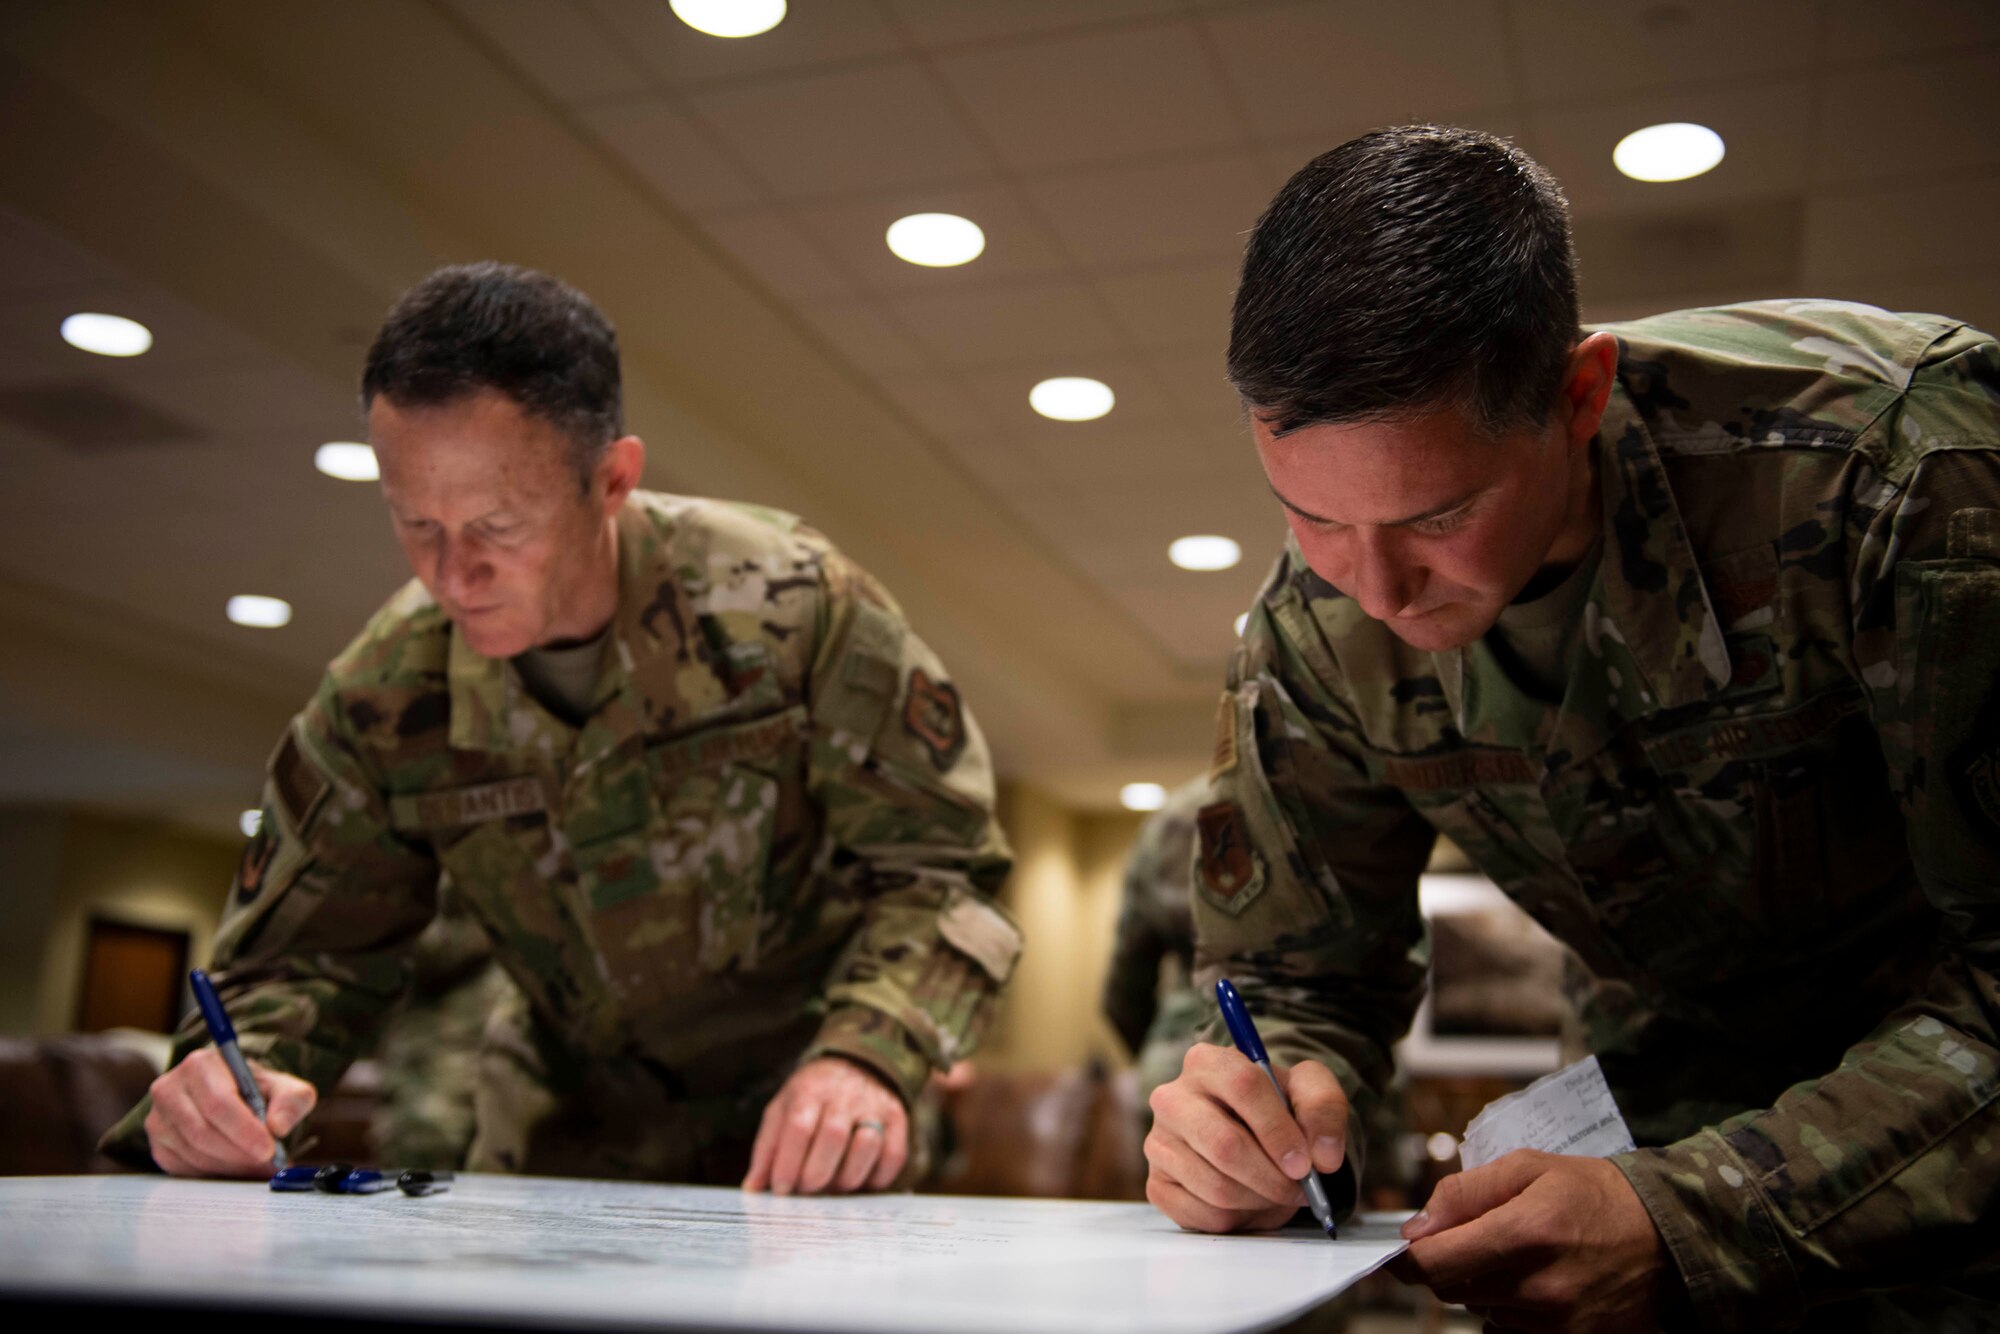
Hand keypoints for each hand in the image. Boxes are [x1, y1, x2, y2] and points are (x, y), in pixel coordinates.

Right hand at [144, 1047, 315, 1177]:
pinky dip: (213, 1173)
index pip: (218, 1102)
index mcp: (201, 1064)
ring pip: (193, 1152)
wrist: (234, 1098)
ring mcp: (158, 1117)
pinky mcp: (158, 1144)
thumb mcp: (286, 1088)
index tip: (269, 1149)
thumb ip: (291, 1102)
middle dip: (239, 1153)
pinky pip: (182, 1168)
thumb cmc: (258, 1091)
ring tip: (257, 1166)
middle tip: (267, 1164)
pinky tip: (235, 1166)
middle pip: (202, 1132)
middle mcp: (170, 1088)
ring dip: (229, 1165)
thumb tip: (278, 1126)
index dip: (244, 1130)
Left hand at [742, 1057, 907, 1195]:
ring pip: (867, 1146)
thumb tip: (753, 1188)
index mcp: (809, 1091)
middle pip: (833, 1137)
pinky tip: (860, 1181)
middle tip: (806, 1190)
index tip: (781, 1189)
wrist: (856, 1064)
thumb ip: (768, 1148)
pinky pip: (894, 1155)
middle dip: (816, 1174)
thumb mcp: (782, 1110)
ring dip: (847, 1178)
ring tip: (832, 1186)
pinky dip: (877, 1177)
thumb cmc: (811, 1097)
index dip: (788, 1163)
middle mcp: (844, 1095)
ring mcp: (874, 1105)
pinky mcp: (898, 1118)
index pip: (799, 1127)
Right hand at [1144, 1042, 1347, 1232]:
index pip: (1243, 1087)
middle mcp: (1172, 1098)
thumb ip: (1324, 1109)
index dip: (1278, 1130)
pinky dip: (1237, 1219)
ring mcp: (1159, 1142)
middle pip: (1225, 1145)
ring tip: (1276, 1192)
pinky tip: (1248, 1202)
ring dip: (1260, 1200)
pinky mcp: (1157, 1183)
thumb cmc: (1276, 1108)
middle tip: (1299, 1190)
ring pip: (1216, 1187)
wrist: (1251, 1134)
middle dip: (1272, 1177)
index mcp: (1207, 1062)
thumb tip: (1323, 1156)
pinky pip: (1202, 1215)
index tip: (1305, 1163)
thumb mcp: (1308, 1091)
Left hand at [1390, 1150, 1676, 1331]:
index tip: (1402, 1250)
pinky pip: (1508, 1329)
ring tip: (1516, 1255)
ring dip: (1481, 1284)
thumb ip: (1466, 1191)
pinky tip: (1534, 1281)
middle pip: (1451, 1290)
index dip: (1407, 1258)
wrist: (1665, 1235)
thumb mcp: (1529, 1167)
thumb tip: (1418, 1225)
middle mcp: (1539, 1287)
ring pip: (1478, 1309)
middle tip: (1472, 1237)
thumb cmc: (1595, 1195)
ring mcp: (1555, 1322)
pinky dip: (1507, 1307)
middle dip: (1449, 1263)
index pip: (1435, 1263)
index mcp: (1525, 1233)